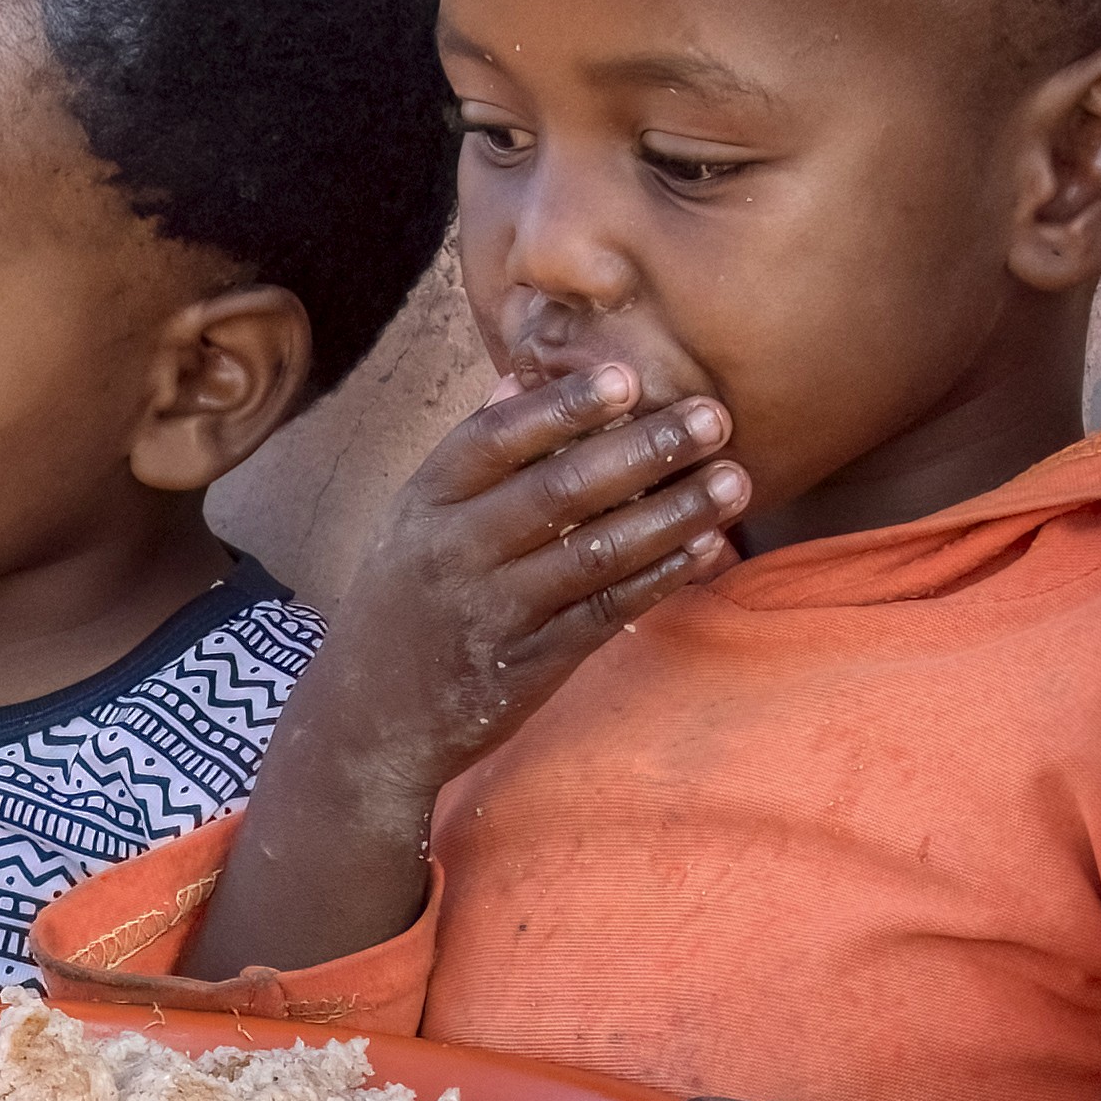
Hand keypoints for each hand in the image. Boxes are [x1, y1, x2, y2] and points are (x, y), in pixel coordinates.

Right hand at [292, 367, 752, 836]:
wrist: (367, 723)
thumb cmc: (403, 605)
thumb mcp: (413, 522)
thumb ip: (472, 456)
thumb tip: (521, 377)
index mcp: (424, 502)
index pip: (494, 438)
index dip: (563, 406)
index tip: (628, 378)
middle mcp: (454, 552)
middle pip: (558, 490)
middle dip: (643, 449)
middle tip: (713, 417)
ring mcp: (493, 612)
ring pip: (595, 553)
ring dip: (672, 513)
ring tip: (734, 481)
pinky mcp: (528, 664)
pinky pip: (605, 612)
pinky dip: (661, 578)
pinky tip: (707, 549)